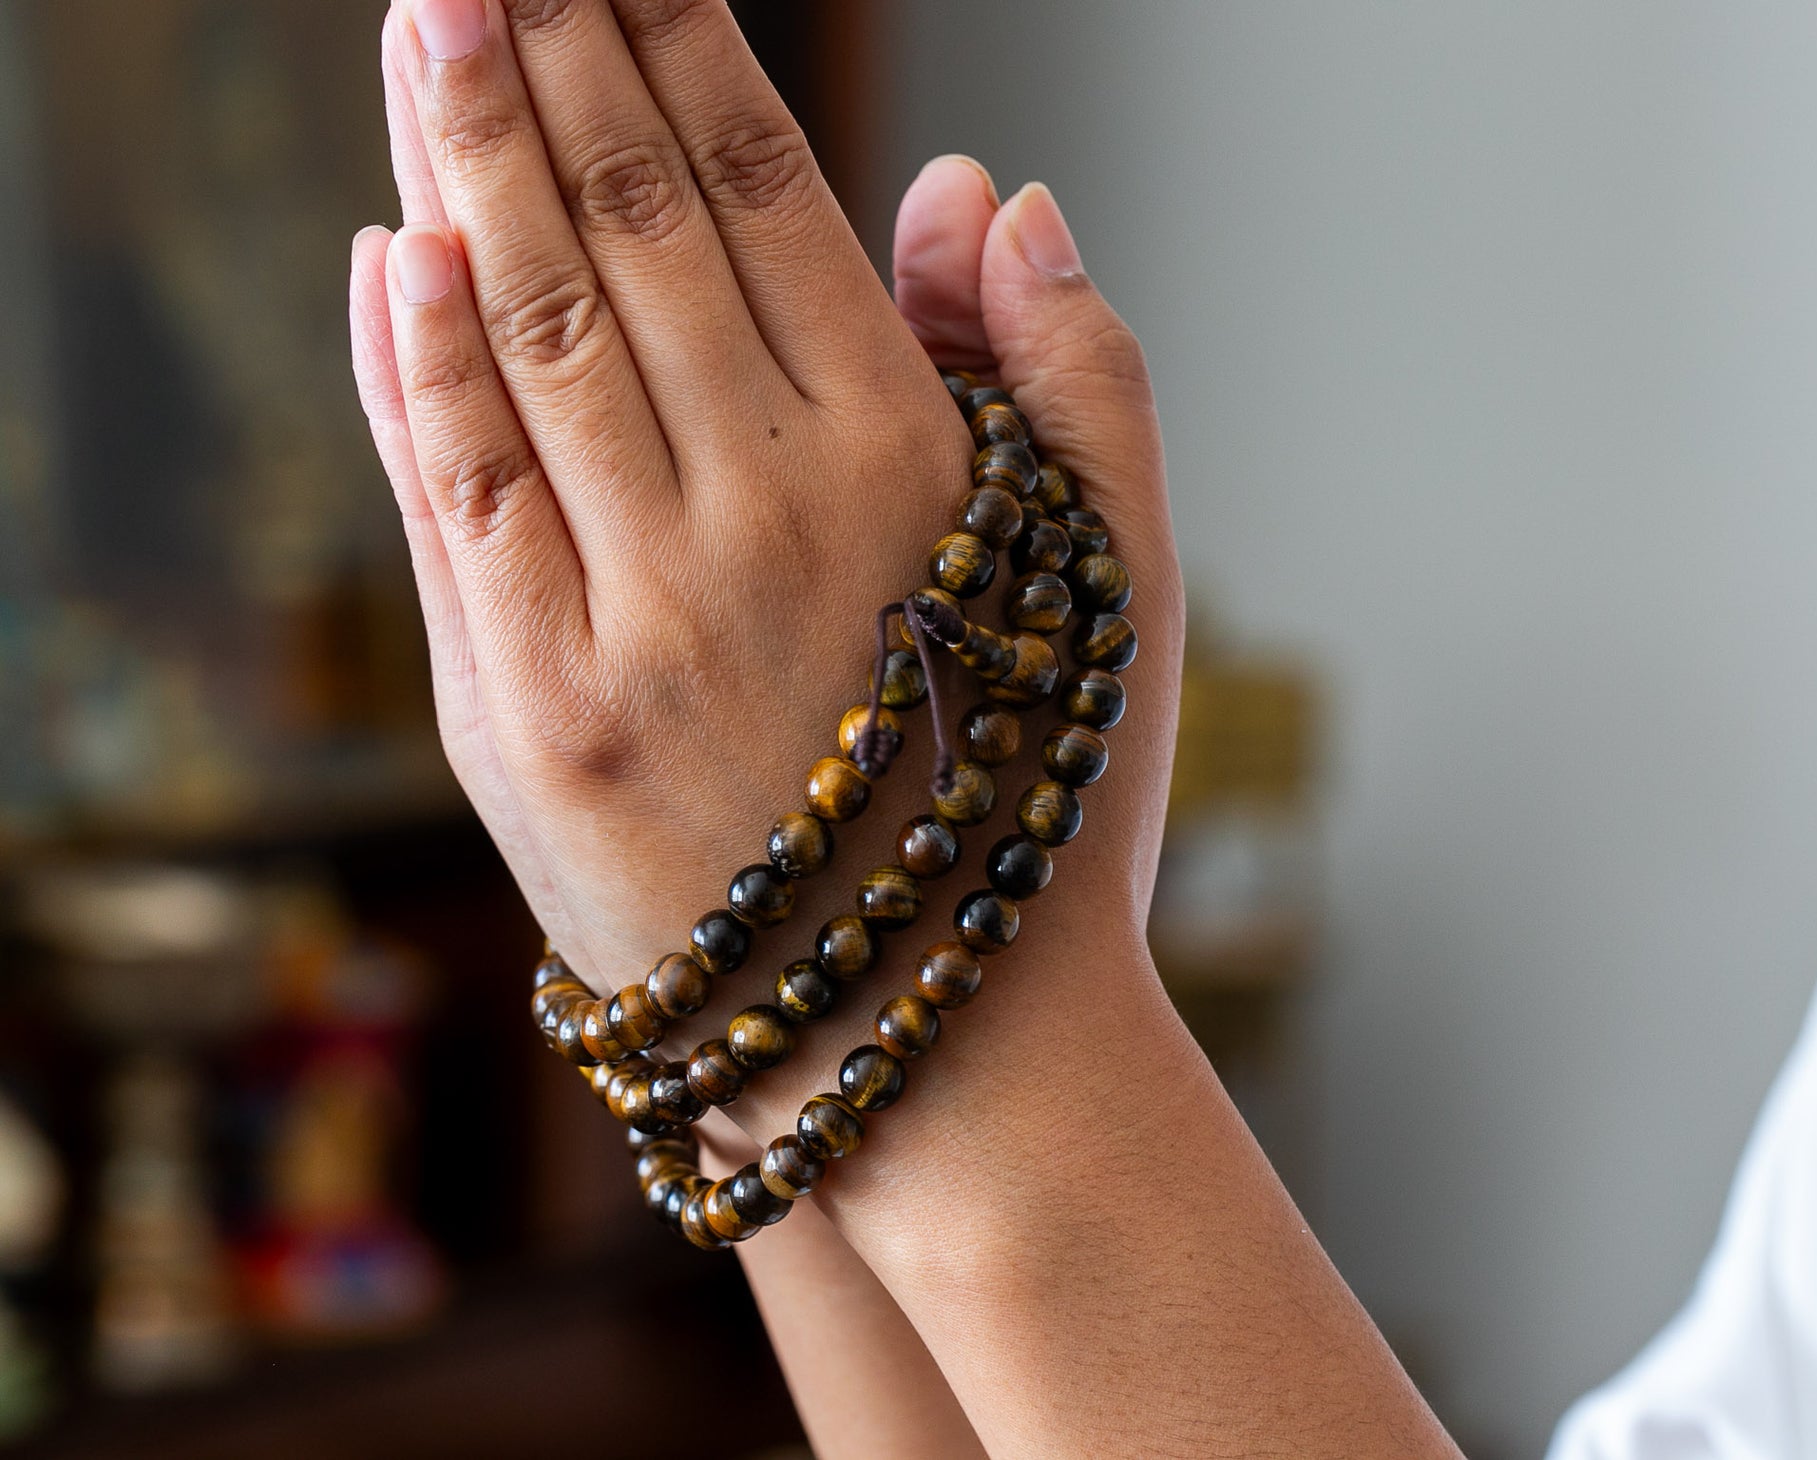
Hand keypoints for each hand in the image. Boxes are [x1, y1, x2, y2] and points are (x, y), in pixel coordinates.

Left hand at [350, 0, 1180, 1019]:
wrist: (941, 1051)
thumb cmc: (1040, 808)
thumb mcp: (1112, 582)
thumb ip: (1070, 374)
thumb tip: (989, 192)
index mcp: (908, 465)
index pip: (769, 196)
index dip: (685, 46)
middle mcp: (769, 516)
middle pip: (633, 228)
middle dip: (553, 51)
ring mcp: (639, 616)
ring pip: (534, 332)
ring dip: (464, 151)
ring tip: (429, 10)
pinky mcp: (535, 718)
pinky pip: (460, 503)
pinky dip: (417, 366)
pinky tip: (394, 239)